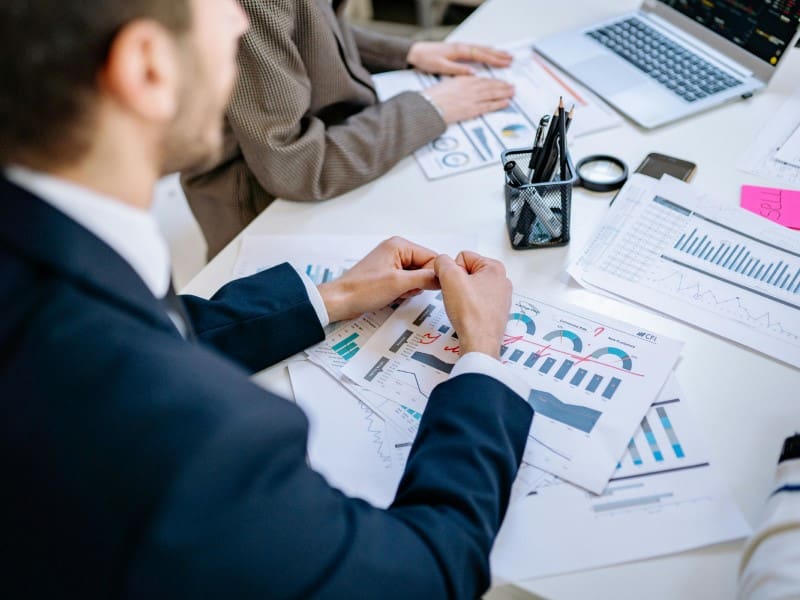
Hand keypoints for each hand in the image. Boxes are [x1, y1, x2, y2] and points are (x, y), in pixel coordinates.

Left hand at [318, 237, 438, 322]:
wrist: (340, 301)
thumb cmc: (362, 290)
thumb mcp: (399, 283)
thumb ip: (425, 278)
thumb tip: (443, 278)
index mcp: (399, 245)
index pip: (431, 257)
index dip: (433, 275)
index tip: (427, 287)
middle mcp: (396, 250)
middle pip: (424, 267)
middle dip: (419, 283)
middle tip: (405, 290)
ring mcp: (391, 262)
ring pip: (416, 276)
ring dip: (411, 288)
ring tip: (396, 293)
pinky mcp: (388, 274)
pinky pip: (406, 282)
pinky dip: (403, 291)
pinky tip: (393, 295)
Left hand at [407, 42, 512, 75]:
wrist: (416, 52)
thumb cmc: (427, 59)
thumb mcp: (441, 66)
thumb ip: (457, 70)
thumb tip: (472, 73)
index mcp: (460, 51)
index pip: (481, 54)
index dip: (495, 59)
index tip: (505, 63)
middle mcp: (462, 47)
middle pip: (485, 50)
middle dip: (499, 55)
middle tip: (511, 59)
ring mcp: (461, 47)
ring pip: (482, 49)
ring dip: (494, 52)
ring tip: (506, 56)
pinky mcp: (458, 50)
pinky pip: (476, 50)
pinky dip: (486, 52)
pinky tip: (490, 53)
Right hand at [425, 77, 514, 123]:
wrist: (429, 106)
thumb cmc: (433, 97)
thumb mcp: (447, 85)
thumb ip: (459, 84)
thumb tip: (466, 85)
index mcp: (463, 79)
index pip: (482, 80)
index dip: (493, 81)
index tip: (500, 82)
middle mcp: (470, 87)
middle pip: (490, 85)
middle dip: (503, 86)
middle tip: (511, 86)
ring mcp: (472, 98)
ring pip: (492, 94)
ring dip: (504, 92)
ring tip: (512, 92)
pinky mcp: (471, 109)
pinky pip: (488, 106)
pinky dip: (498, 103)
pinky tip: (506, 102)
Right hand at [434, 252, 511, 358]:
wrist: (479, 343)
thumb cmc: (472, 314)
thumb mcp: (450, 278)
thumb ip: (442, 262)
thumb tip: (441, 262)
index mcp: (495, 268)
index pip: (463, 257)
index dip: (452, 271)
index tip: (455, 285)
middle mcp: (501, 281)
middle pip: (467, 272)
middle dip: (458, 283)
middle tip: (458, 297)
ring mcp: (500, 297)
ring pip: (470, 288)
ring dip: (462, 296)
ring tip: (462, 307)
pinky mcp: (495, 312)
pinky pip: (475, 302)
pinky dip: (468, 307)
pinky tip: (467, 315)